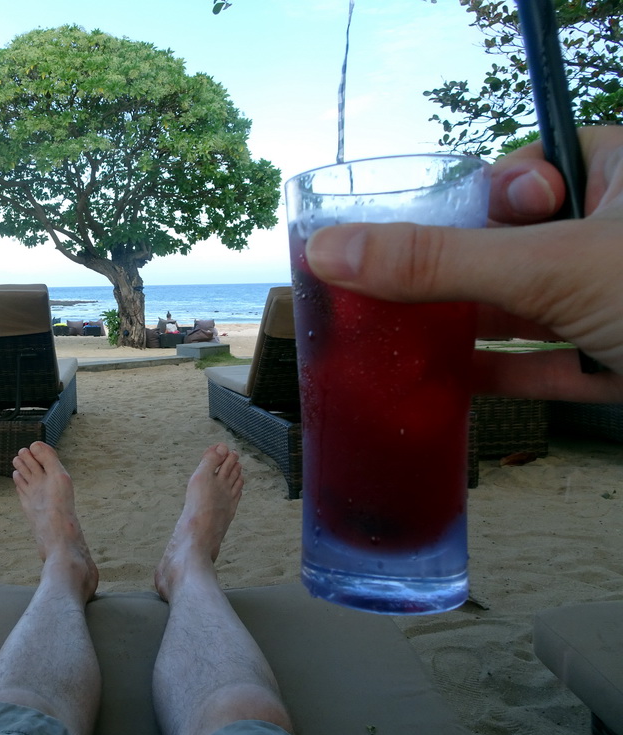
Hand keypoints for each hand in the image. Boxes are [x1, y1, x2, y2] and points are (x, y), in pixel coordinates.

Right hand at [304, 126, 622, 402]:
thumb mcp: (552, 266)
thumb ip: (440, 260)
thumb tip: (330, 251)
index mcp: (620, 177)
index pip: (530, 167)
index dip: (481, 190)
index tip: (445, 218)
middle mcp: (613, 239)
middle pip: (514, 244)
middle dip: (453, 268)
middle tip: (393, 283)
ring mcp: (617, 306)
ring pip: (528, 308)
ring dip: (465, 324)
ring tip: (398, 329)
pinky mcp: (618, 366)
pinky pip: (546, 364)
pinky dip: (498, 372)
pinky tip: (445, 378)